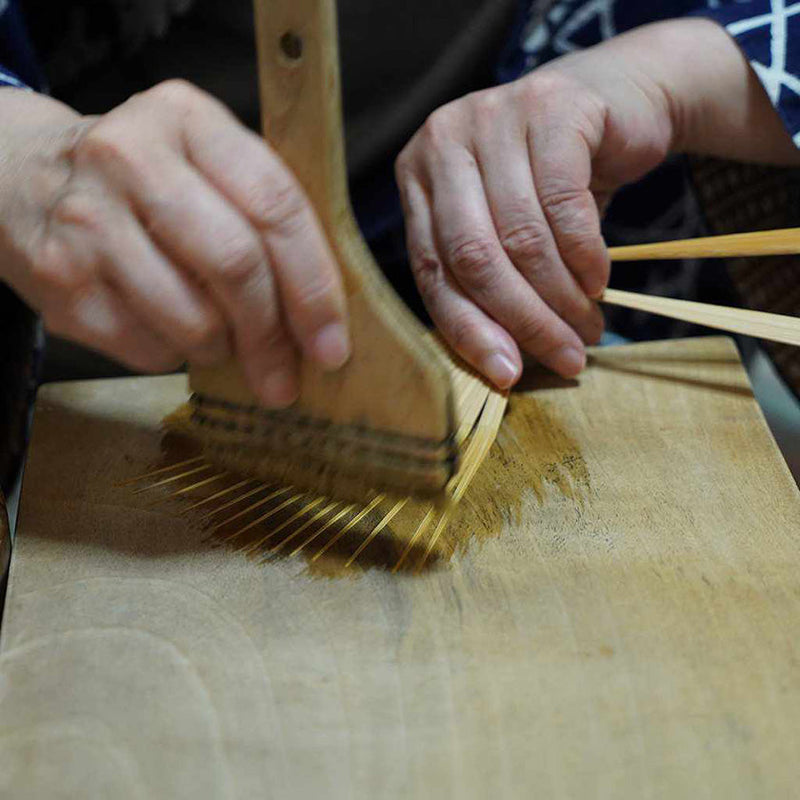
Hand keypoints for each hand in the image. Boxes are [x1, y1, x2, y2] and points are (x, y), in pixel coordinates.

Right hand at [0, 81, 349, 406]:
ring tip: (223, 340)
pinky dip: (177, 356)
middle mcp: (129, 160)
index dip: (315, 284)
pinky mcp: (62, 286)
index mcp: (186, 120)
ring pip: (196, 321)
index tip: (332, 341)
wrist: (20, 176)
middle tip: (287, 375)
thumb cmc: (142, 178)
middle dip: (274, 335)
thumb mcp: (202, 160)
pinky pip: (151, 351)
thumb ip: (263, 212)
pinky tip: (170, 330)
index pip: (276, 205)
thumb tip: (322, 313)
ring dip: (225, 348)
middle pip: (236, 265)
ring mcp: (88, 224)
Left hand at [396, 18, 799, 388]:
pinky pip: (564, 206)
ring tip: (588, 326)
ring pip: (521, 238)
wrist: (616, 100)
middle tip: (565, 357)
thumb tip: (501, 366)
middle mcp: (443, 141)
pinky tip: (600, 280)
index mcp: (418, 178)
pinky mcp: (550, 108)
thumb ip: (486, 279)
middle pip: (474, 257)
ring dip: (561, 298)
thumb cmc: (550, 180)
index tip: (506, 375)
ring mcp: (494, 117)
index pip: (432, 270)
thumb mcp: (504, 226)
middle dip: (522, 321)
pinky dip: (586, 257)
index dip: (469, 330)